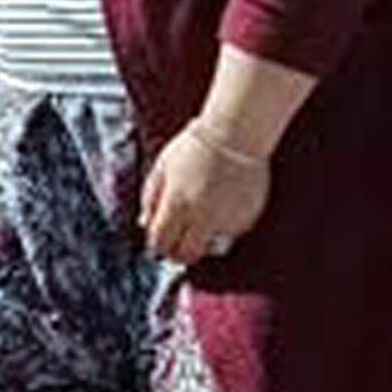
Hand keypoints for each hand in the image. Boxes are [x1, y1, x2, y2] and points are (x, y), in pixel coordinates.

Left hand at [141, 119, 272, 264]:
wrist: (235, 136)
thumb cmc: (194, 148)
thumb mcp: (161, 168)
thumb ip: (150, 198)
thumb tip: (145, 224)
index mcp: (176, 203)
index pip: (160, 242)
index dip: (156, 246)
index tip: (158, 243)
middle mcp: (201, 216)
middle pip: (185, 254)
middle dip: (177, 254)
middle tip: (176, 246)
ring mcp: (226, 220)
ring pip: (209, 250)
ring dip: (201, 244)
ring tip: (198, 228)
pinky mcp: (246, 219)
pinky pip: (229, 236)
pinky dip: (221, 231)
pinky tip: (218, 212)